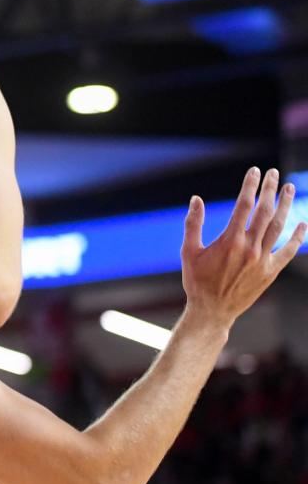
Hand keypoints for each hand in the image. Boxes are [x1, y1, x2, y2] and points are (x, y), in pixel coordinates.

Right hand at [181, 168, 305, 331]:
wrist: (213, 312)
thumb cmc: (197, 281)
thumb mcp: (189, 251)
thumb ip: (193, 223)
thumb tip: (196, 199)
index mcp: (230, 240)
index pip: (244, 205)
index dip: (250, 186)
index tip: (254, 171)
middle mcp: (250, 248)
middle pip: (264, 212)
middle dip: (270, 190)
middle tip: (273, 173)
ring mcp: (263, 260)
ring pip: (279, 227)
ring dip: (286, 206)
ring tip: (290, 189)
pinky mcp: (270, 272)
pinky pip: (288, 251)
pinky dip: (297, 237)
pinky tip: (303, 224)